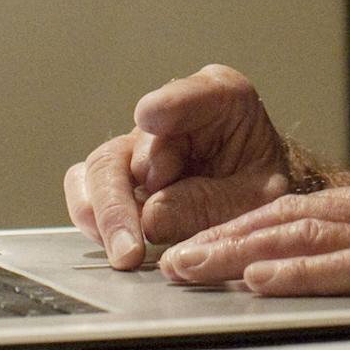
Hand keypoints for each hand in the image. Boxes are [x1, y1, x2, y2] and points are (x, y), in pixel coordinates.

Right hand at [64, 64, 292, 269]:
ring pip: (100, 169)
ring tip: (126, 254)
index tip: (147, 117)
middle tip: (131, 248)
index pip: (190, 95)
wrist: (260, 197)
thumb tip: (150, 217)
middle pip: (129, 147)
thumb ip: (211, 203)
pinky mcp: (120, 172)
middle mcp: (171, 116)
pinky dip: (94, 218)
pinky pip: (86, 187)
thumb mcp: (257, 198)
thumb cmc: (263, 185)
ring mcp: (140, 143)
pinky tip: (115, 245)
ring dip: (105, 215)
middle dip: (121, 201)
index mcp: (221, 100)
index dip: (167, 105)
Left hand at [158, 173, 349, 349]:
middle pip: (296, 213)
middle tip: (178, 252)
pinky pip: (348, 267)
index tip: (209, 238)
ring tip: (196, 266)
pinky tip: (260, 279)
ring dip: (243, 250)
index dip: (253, 221)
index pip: (313, 208)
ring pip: (308, 233)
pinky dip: (297, 271)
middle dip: (229, 232)